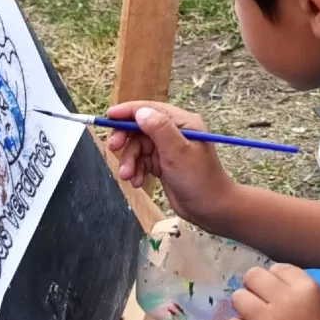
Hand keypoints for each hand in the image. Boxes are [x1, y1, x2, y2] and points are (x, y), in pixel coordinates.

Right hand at [106, 101, 235, 225]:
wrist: (211, 209)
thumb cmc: (200, 180)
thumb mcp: (178, 152)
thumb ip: (159, 129)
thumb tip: (140, 112)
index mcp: (183, 122)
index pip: (150, 109)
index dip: (127, 112)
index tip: (108, 117)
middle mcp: (175, 132)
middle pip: (140, 128)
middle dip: (126, 140)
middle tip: (114, 149)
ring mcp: (169, 148)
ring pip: (139, 147)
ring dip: (130, 160)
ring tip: (129, 176)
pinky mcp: (164, 163)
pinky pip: (142, 161)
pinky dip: (137, 170)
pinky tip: (138, 182)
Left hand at [229, 264, 319, 319]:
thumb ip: (299, 290)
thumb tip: (272, 285)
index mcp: (306, 288)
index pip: (277, 268)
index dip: (275, 280)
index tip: (279, 293)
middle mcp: (285, 300)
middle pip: (253, 276)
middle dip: (255, 288)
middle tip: (262, 303)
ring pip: (238, 298)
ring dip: (245, 307)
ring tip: (255, 319)